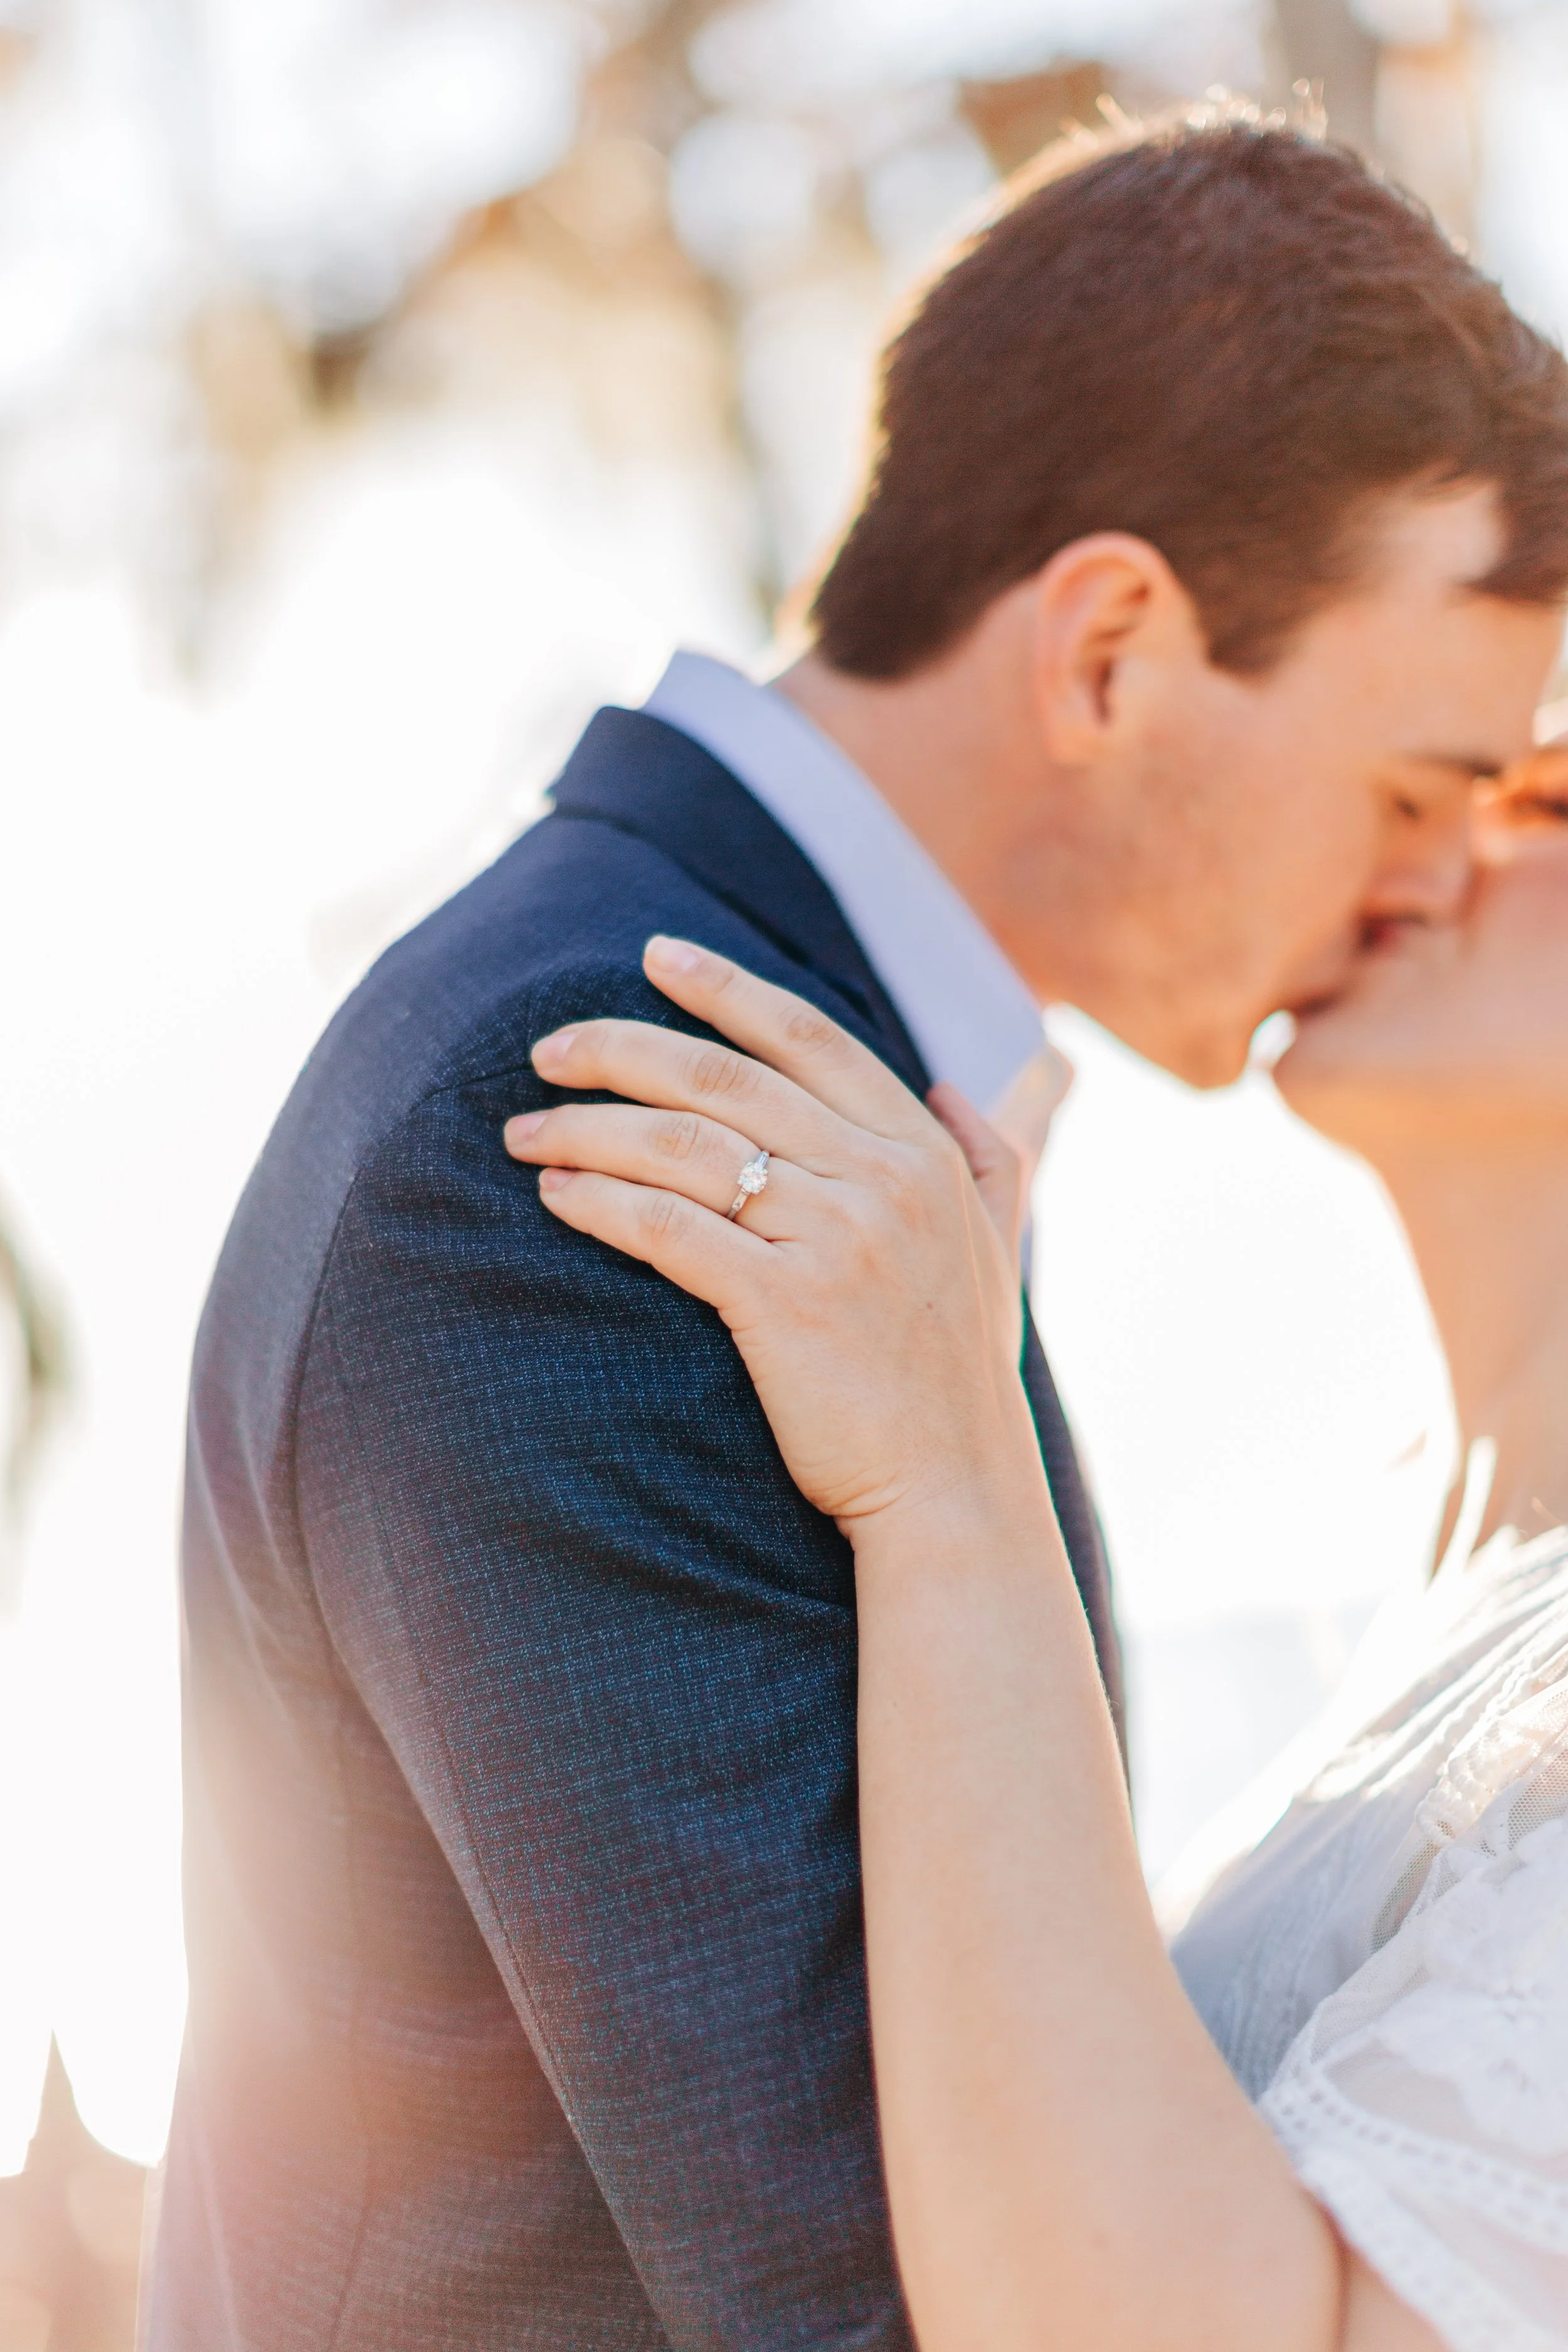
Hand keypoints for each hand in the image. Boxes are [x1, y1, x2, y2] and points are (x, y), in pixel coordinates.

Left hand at [504, 937, 1038, 1530]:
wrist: (956, 1494)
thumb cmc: (960, 1378)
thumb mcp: (1001, 1246)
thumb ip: (1000, 1153)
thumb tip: (1002, 1077)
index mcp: (924, 1152)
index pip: (811, 1039)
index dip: (728, 988)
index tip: (656, 955)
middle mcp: (884, 1180)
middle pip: (726, 1079)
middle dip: (623, 1050)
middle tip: (547, 1047)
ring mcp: (837, 1240)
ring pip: (685, 1148)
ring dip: (589, 1128)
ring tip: (525, 1130)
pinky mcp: (786, 1305)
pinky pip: (671, 1229)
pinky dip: (603, 1203)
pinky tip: (557, 1195)